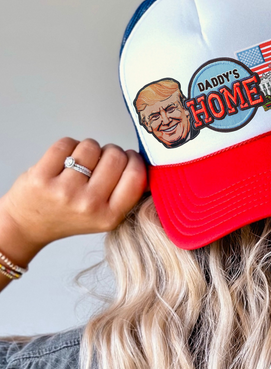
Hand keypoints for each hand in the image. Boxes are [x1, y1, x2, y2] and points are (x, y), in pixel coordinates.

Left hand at [0, 137, 146, 267]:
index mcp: (110, 216)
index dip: (135, 160)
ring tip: (81, 163)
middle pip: (116, 156)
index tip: (129, 158)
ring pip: (91, 146)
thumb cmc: (71, 216)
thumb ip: (125, 193)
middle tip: (101, 162)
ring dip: (89, 148)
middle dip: (111, 152)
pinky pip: (67, 143)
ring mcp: (65, 191)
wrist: (28, 225)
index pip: (136, 176)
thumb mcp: (106, 216)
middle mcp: (89, 205)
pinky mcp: (42, 177)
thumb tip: (144, 161)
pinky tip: (64, 160)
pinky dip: (68, 146)